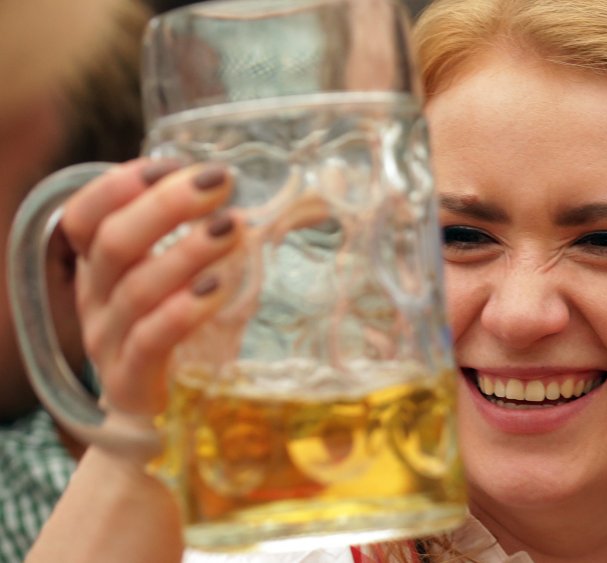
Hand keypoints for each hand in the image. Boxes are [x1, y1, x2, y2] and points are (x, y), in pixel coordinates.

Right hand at [61, 159, 243, 416]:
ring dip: (186, 251)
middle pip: (113, 241)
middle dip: (167, 205)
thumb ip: (204, 238)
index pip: (85, 215)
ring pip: (136, 288)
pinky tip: (219, 287)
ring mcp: (108, 342)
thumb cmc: (183, 334)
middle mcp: (94, 300)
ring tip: (232, 227)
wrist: (163, 419)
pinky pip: (151, 340)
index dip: (122, 184)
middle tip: (220, 182)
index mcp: (99, 267)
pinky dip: (184, 309)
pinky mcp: (131, 380)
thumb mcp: (184, 281)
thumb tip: (276, 194)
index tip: (175, 163)